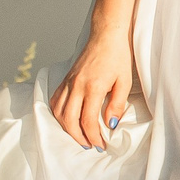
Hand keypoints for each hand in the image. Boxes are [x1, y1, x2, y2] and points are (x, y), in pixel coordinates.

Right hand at [50, 31, 131, 148]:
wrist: (106, 34)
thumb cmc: (118, 56)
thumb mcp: (124, 81)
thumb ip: (117, 104)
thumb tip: (110, 125)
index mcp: (92, 86)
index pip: (87, 120)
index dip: (93, 137)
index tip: (100, 145)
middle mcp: (76, 85)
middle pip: (69, 120)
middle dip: (78, 137)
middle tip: (89, 146)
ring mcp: (68, 81)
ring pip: (58, 111)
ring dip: (66, 128)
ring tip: (79, 136)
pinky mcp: (65, 78)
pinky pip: (55, 100)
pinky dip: (59, 114)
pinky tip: (68, 120)